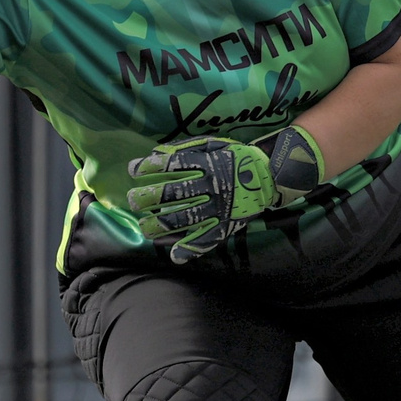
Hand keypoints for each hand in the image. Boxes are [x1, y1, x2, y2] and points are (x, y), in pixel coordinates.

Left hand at [124, 126, 324, 263]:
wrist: (268, 176)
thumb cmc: (236, 157)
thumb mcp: (214, 144)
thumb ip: (187, 148)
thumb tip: (157, 153)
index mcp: (207, 165)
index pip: (174, 165)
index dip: (151, 167)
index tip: (134, 171)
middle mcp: (211, 187)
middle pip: (174, 194)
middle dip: (149, 198)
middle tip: (132, 201)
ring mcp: (218, 209)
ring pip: (185, 219)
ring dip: (161, 225)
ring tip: (144, 228)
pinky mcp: (225, 225)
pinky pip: (207, 239)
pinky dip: (191, 249)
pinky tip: (174, 255)